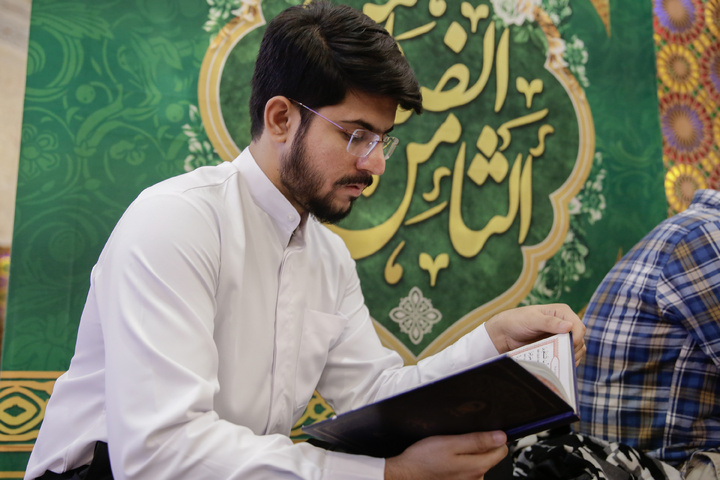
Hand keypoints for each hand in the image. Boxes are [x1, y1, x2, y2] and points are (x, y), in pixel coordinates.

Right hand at [384, 431, 507, 479]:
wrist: (405, 474)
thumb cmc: (423, 459)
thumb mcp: (450, 443)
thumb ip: (477, 440)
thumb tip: (501, 437)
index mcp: (477, 467)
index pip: (501, 450)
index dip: (495, 438)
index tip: (484, 431)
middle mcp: (475, 479)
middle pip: (490, 457)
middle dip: (480, 446)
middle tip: (460, 439)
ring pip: (478, 463)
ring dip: (469, 455)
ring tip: (451, 450)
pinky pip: (467, 470)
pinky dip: (461, 463)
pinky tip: (447, 459)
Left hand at [484, 304, 585, 364]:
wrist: (504, 333)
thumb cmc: (516, 321)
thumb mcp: (531, 319)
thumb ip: (549, 322)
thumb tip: (569, 326)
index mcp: (562, 312)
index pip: (579, 327)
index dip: (576, 337)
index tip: (568, 346)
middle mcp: (565, 324)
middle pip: (580, 339)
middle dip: (574, 349)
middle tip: (561, 356)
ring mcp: (561, 337)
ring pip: (577, 349)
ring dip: (571, 357)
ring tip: (558, 361)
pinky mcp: (557, 347)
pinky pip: (569, 356)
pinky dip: (566, 361)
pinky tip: (558, 364)